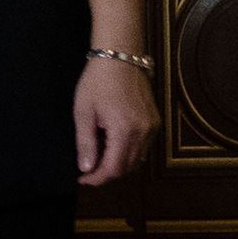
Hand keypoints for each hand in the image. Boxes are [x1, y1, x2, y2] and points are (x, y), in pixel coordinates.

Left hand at [75, 58, 156, 185]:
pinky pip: (143, 147)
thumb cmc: (97, 82)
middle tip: (86, 170)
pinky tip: (111, 144)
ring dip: (118, 164)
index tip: (82, 180)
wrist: (120, 58)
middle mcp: (144, 133)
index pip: (114, 169)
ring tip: (96, 156)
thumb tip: (86, 168)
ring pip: (137, 160)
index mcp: (125, 131)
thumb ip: (85, 143)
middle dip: (106, 174)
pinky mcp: (155, 122)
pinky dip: (127, 152)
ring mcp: (153, 128)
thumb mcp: (83, 112)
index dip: (97, 178)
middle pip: (128, 168)